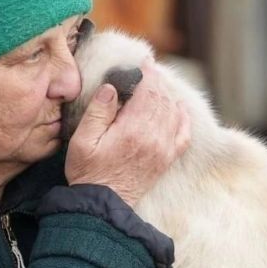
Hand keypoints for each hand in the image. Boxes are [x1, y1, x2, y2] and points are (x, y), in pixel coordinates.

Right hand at [65, 62, 190, 207]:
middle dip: (157, 81)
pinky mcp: (167, 159)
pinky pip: (184, 133)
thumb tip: (111, 87)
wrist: (102, 205)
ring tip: (157, 85)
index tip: (144, 62)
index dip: (148, 73)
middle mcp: (154, 137)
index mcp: (133, 129)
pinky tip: (177, 108)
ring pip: (174, 112)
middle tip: (149, 70)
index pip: (149, 91)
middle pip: (163, 99)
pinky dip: (183, 117)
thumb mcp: (82, 141)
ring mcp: (164, 149)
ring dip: (167, 95)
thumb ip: (98, 111)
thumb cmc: (88, 172)